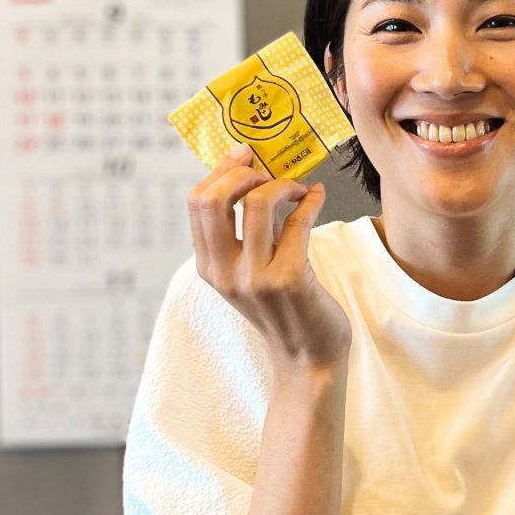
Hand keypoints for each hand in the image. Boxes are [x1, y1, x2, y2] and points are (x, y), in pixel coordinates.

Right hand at [187, 144, 351, 367]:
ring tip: (298, 188)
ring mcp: (255, 277)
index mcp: (209, 267)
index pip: (197, 203)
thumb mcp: (247, 275)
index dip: (220, 171)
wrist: (308, 359)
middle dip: (242, 172)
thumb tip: (251, 178)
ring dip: (283, 184)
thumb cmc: (283, 310)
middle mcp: (225, 272)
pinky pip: (297, 222)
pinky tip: (317, 197)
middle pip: (213, 199)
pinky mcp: (289, 278)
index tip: (244, 155)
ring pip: (258, 203)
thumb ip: (241, 238)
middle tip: (267, 169)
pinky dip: (310, 201)